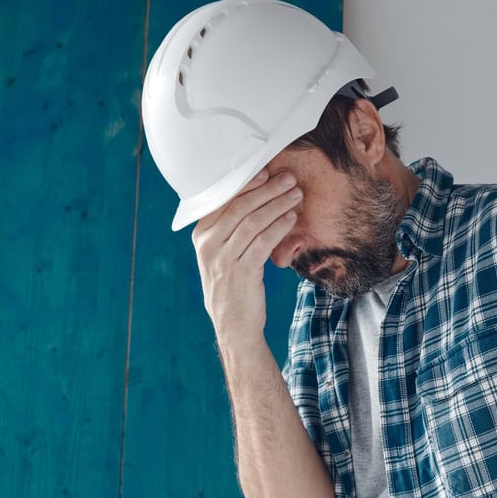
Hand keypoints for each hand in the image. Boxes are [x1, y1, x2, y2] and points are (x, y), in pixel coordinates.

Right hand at [191, 168, 301, 347]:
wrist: (234, 326)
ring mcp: (222, 259)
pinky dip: (279, 227)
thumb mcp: (223, 255)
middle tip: (288, 179)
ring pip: (253, 222)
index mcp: (201, 236)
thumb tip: (254, 198)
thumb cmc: (233, 287)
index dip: (246, 184)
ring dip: (278, 205)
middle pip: (240, 207)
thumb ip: (230, 229)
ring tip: (295, 195)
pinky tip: (292, 219)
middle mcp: (208, 245)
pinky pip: (263, 242)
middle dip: (267, 190)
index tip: (266, 171)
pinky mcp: (241, 271)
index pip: (224, 201)